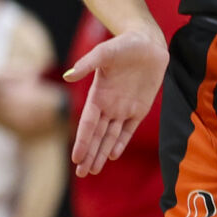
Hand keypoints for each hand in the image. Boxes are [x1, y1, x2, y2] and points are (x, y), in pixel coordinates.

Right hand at [63, 27, 168, 176]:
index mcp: (98, 95)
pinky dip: (120, 142)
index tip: (76, 158)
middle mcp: (109, 105)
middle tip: (81, 174)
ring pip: (110, 136)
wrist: (147, 43)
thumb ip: (87, 64)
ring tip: (93, 170)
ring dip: (101, 153)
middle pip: (97, 135)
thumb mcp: (104, 52)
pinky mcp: (140, 108)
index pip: (88, 124)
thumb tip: (69, 76)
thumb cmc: (124, 44)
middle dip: (89, 154)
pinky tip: (112, 154)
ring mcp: (124, 108)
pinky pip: (128, 130)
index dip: (82, 141)